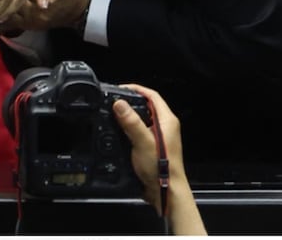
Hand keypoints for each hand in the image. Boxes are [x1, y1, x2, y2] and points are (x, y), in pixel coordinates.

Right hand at [115, 84, 205, 234]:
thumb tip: (119, 103)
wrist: (166, 192)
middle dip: (130, 101)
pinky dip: (129, 128)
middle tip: (114, 101)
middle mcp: (165, 127)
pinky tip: (119, 133)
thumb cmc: (161, 169)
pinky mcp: (154, 146)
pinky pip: (140, 131)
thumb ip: (131, 122)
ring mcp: (160, 137)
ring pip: (143, 118)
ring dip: (129, 115)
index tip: (121, 89)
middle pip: (147, 106)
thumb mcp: (143, 143)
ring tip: (114, 114)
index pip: (152, 95)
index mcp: (167, 121)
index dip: (136, 89)